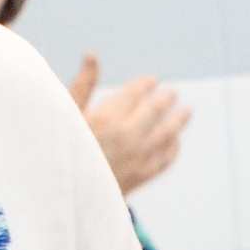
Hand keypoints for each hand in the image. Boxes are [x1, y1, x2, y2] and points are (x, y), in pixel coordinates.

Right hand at [70, 56, 189, 197]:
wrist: (66, 195)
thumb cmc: (63, 151)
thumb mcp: (68, 115)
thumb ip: (83, 84)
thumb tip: (91, 54)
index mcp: (107, 116)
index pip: (135, 92)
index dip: (145, 84)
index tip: (151, 80)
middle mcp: (127, 135)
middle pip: (156, 110)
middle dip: (166, 98)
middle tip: (172, 93)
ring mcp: (138, 156)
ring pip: (167, 133)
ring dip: (178, 120)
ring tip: (185, 112)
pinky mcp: (142, 176)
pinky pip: (165, 159)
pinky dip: (173, 148)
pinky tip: (174, 142)